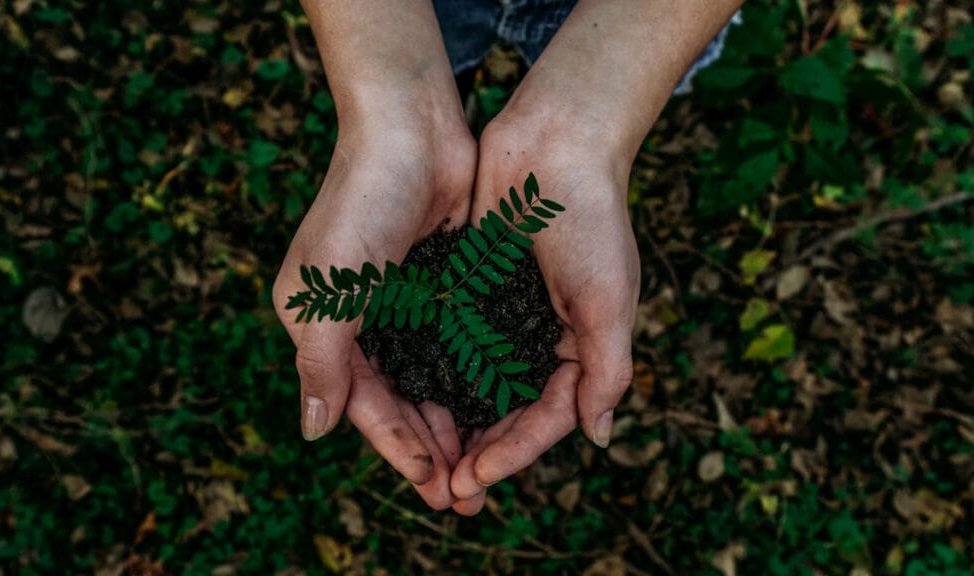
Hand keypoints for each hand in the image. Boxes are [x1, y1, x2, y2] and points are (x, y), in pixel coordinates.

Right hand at [273, 118, 475, 509]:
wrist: (411, 128)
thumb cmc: (361, 203)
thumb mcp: (329, 289)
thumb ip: (321, 362)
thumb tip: (313, 431)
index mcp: (323, 325)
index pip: (362, 403)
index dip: (396, 446)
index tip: (433, 484)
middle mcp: (361, 321)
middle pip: (399, 400)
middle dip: (430, 447)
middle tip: (466, 494)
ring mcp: (403, 304)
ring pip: (431, 380)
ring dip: (455, 422)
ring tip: (486, 465)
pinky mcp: (441, 285)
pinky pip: (457, 345)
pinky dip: (474, 378)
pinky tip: (498, 408)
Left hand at [449, 114, 640, 515]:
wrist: (554, 143)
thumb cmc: (591, 219)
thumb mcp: (609, 299)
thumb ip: (607, 369)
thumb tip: (598, 437)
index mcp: (579, 347)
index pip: (547, 417)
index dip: (515, 452)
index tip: (477, 477)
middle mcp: (539, 338)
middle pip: (507, 412)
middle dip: (480, 452)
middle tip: (446, 490)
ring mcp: (503, 315)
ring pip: (473, 385)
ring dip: (452, 424)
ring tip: (424, 460)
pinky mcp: (470, 289)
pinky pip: (450, 342)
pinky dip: (433, 373)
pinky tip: (407, 398)